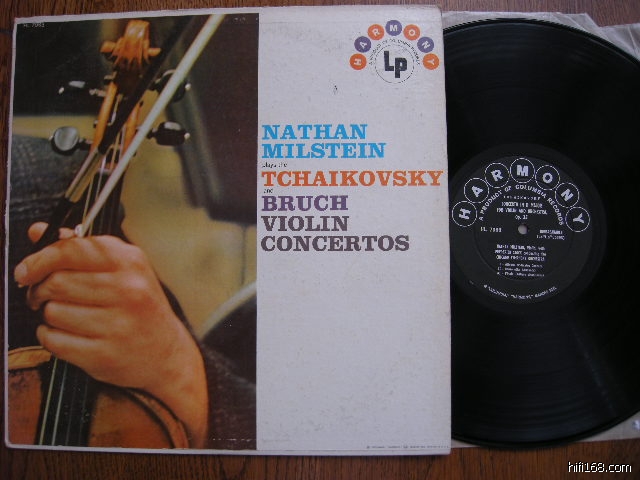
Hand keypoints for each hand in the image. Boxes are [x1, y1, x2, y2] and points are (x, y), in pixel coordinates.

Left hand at [14, 223, 207, 446]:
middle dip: (40, 290)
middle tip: (43, 296)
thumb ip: (80, 248)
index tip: (26, 270)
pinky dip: (51, 337)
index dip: (40, 259)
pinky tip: (69, 334)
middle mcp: (128, 290)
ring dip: (49, 315)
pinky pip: (54, 340)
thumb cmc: (140, 307)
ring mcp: (117, 324)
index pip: (72, 250)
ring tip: (67, 317)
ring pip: (53, 312)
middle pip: (56, 282)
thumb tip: (39, 232)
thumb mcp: (122, 269)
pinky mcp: (104, 355)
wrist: (166, 354)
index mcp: (130, 262)